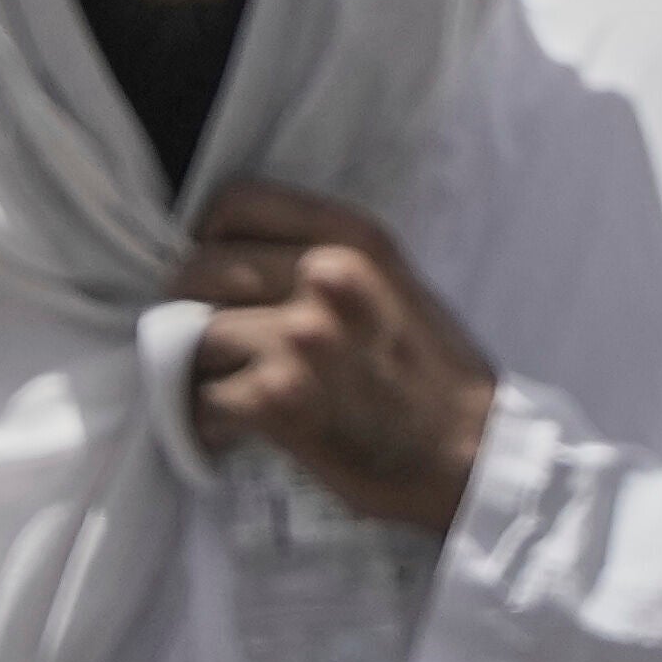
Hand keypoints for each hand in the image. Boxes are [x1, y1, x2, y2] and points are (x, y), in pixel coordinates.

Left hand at [175, 176, 498, 528]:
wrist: (469, 457)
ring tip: (231, 392)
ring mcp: (299, 338)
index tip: (217, 275)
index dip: (210, 240)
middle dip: (192, 309)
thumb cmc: (432, 377)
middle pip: (202, 270)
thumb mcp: (394, 286)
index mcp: (353, 239)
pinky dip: (209, 423)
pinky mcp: (278, 400)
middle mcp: (324, 277)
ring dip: (200, 372)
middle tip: (210, 343)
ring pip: (195, 338)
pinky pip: (203, 401)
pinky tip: (236, 432)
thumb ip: (326, 264)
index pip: (236, 204)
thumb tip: (245, 259)